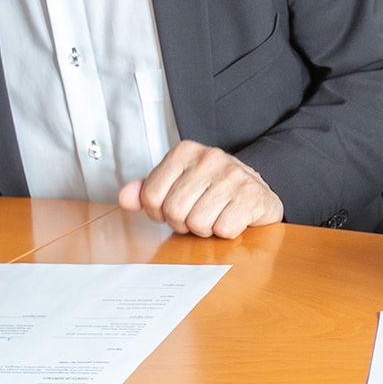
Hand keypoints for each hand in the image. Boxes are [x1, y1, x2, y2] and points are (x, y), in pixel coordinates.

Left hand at [117, 140, 283, 238]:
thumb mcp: (177, 184)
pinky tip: (231, 217)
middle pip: (174, 211)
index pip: (151, 195)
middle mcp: (209, 158)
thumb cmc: (214, 189)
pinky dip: (225, 231)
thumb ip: (147, 190)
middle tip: (197, 214)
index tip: (174, 208)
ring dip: (205, 229)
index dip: (159, 212)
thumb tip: (125, 198)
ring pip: (198, 222)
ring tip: (214, 216)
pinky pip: (223, 229)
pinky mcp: (251, 196)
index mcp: (185, 151)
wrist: (258, 190)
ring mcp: (233, 176)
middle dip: (183, 222)